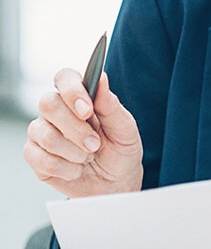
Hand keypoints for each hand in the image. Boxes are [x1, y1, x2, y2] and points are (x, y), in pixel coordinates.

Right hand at [24, 69, 143, 196]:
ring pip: (44, 134)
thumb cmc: (121, 151)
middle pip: (48, 104)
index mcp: (79, 97)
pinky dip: (65, 168)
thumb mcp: (125, 129)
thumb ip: (111, 105)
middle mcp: (56, 111)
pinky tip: (77, 169)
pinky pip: (40, 159)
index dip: (72, 90)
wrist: (115, 184)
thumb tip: (101, 78)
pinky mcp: (34, 156)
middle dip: (75, 128)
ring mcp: (41, 133)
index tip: (87, 110)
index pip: (64, 77)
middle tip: (95, 144)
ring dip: (73, 151)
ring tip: (89, 157)